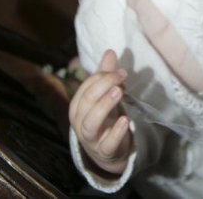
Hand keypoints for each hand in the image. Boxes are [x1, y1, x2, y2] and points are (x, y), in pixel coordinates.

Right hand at [69, 50, 131, 175]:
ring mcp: (91, 138)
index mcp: (77, 105)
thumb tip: (110, 51)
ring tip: (119, 91)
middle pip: (87, 101)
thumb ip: (105, 74)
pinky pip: (107, 143)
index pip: (86, 87)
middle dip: (104, 85)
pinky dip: (116, 132)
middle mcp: (80, 121)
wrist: (107, 150)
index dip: (102, 77)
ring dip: (105, 104)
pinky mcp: (104, 151)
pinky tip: (125, 120)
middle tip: (121, 77)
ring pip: (91, 122)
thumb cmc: (104, 116)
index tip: (120, 72)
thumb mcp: (104, 95)